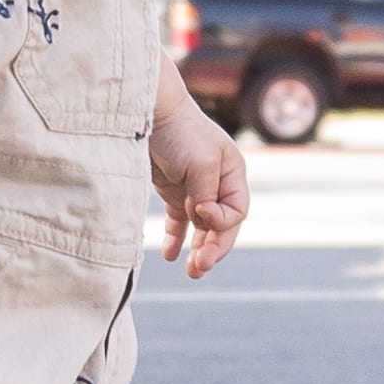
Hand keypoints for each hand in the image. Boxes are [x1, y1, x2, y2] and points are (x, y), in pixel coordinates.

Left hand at [147, 62, 247, 277]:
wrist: (147, 111)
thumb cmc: (180, 132)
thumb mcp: (200, 163)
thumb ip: (206, 196)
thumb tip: (203, 222)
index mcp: (233, 174)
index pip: (236, 212)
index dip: (221, 222)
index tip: (198, 212)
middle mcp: (218, 184)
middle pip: (222, 225)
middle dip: (213, 248)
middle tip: (198, 268)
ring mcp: (195, 189)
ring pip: (201, 228)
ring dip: (198, 250)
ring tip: (191, 272)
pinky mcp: (173, 191)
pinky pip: (179, 221)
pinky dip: (176, 238)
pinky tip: (168, 254)